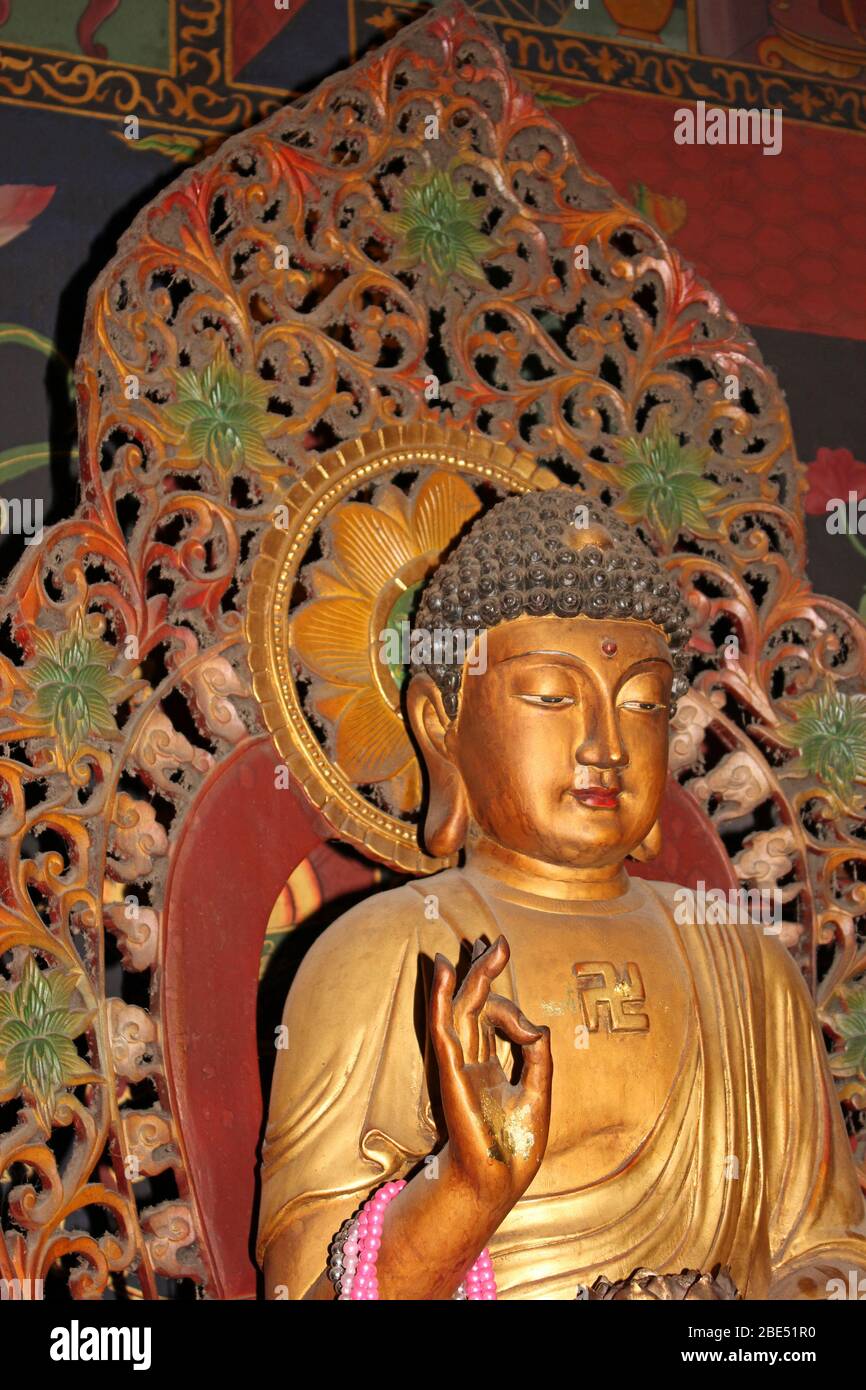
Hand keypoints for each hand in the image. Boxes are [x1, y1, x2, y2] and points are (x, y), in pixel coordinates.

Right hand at [430, 935, 552, 1216]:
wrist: (499, 1181)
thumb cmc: (517, 1147)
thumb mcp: (539, 1093)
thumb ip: (538, 1055)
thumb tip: (537, 1023)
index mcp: (490, 1066)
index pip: (494, 1018)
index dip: (508, 1002)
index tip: (530, 1025)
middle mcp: (471, 1061)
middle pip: (474, 1006)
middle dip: (484, 972)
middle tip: (495, 940)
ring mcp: (458, 1065)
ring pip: (458, 1011)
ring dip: (464, 978)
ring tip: (470, 946)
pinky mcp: (451, 1073)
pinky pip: (444, 1030)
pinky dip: (441, 1000)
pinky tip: (445, 974)